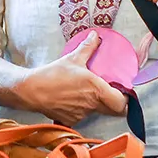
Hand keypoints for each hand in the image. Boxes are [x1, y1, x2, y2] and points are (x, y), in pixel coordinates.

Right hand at [13, 33, 128, 126]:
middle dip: (114, 102)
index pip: (122, 103)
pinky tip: (72, 99)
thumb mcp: (72, 58)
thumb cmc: (52, 75)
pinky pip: (83, 116)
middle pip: (113, 110)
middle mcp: (91, 104)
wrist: (31, 91)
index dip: (126, 100)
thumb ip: (88, 48)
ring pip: (97, 112)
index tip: (124, 93)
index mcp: (96, 88)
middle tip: (110, 93)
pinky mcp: (71, 120)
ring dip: (96, 104)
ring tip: (84, 92)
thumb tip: (95, 36)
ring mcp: (82, 114)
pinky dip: (81, 109)